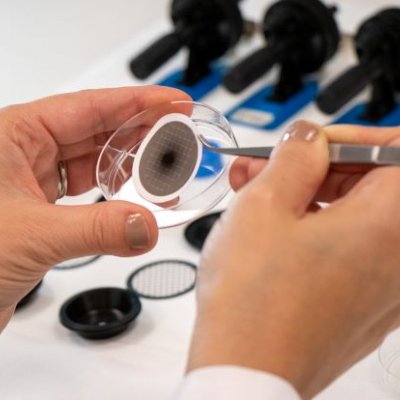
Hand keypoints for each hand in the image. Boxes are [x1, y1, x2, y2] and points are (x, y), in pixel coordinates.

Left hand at [0, 86, 188, 327]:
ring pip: (92, 163)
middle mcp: (24, 153)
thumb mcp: (31, 235)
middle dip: (139, 134)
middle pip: (96, 131)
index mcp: (14, 135)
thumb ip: (97, 229)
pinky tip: (132, 201)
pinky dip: (113, 198)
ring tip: (161, 170)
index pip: (89, 106)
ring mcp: (32, 183)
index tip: (172, 102)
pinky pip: (87, 194)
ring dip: (128, 168)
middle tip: (176, 136)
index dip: (137, 103)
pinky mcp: (40, 211)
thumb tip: (148, 226)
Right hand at [187, 120, 399, 398]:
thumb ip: (294, 155)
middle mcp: (398, 258)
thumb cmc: (252, 302)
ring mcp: (382, 287)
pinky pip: (343, 248)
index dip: (347, 139)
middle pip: (369, 184)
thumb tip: (308, 137)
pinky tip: (270, 229)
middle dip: (314, 167)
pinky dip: (311, 229)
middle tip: (267, 168)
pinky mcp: (358, 304)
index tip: (310, 144)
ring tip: (255, 196)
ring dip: (305, 196)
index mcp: (389, 225)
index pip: (395, 150)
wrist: (244, 373)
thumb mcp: (263, 205)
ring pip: (349, 216)